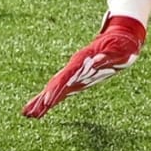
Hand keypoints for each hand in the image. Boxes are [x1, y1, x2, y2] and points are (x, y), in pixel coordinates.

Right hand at [22, 14, 145, 117]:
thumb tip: (96, 60)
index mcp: (84, 60)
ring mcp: (75, 72)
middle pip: (56, 84)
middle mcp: (76, 67)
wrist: (120, 37)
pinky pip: (61, 89)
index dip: (57, 89)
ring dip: (42, 101)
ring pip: (55, 87)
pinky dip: (51, 98)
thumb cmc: (122, 45)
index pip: (67, 76)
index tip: (47, 101)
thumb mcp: (118, 49)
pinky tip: (43, 107)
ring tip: (28, 114)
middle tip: (29, 113)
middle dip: (43, 99)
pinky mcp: (77, 77)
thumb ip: (107, 55)